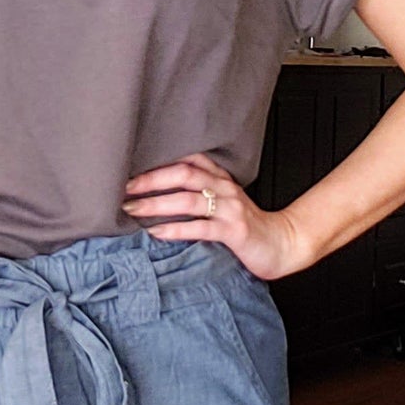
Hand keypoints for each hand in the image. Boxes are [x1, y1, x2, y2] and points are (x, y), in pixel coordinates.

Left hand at [121, 151, 309, 282]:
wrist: (282, 244)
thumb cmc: (244, 225)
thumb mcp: (221, 202)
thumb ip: (196, 193)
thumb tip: (155, 193)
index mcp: (219, 177)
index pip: (186, 160)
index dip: (156, 162)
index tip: (127, 168)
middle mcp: (224, 187)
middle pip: (183, 174)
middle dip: (150, 180)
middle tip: (123, 188)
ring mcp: (230, 208)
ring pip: (188, 200)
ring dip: (157, 204)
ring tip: (132, 209)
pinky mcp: (234, 230)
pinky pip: (201, 227)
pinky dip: (176, 229)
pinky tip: (156, 232)